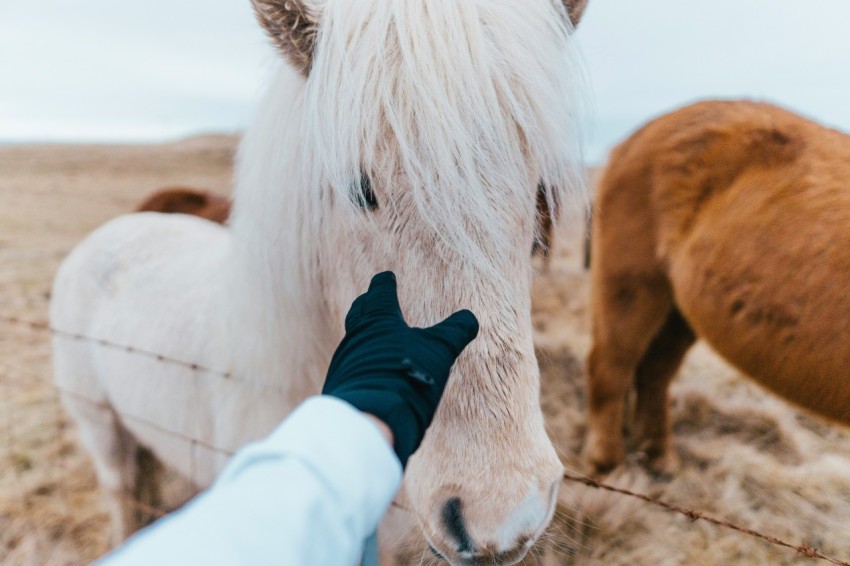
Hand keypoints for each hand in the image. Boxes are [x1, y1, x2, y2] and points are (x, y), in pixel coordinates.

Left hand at [322, 272, 478, 467]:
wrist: (371, 417)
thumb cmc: (407, 375)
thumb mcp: (440, 350)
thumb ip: (455, 332)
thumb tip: (471, 318)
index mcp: (379, 319)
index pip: (380, 292)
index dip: (385, 283)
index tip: (387, 277)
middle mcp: (357, 336)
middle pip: (359, 313)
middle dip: (367, 304)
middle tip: (370, 300)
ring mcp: (345, 362)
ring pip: (352, 340)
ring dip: (363, 335)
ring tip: (373, 338)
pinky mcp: (341, 385)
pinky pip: (350, 366)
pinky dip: (360, 362)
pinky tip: (369, 373)